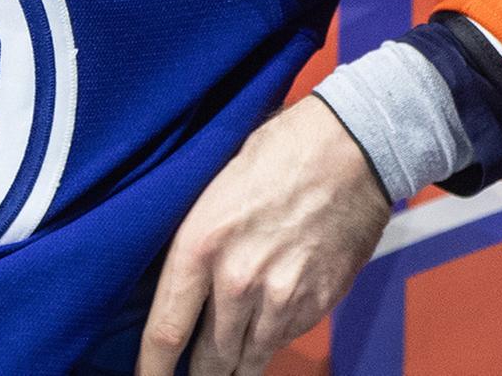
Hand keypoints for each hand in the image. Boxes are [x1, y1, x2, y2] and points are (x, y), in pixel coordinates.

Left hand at [136, 97, 391, 375]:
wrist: (349, 147)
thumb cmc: (274, 154)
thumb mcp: (212, 189)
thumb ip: (195, 244)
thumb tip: (175, 285)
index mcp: (201, 246)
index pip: (165, 331)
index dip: (152, 368)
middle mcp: (239, 281)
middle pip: (210, 358)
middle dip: (200, 371)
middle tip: (192, 371)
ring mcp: (283, 297)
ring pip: (251, 357)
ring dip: (238, 363)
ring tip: (227, 363)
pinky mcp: (319, 301)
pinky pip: (286, 337)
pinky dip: (272, 337)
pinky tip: (266, 325)